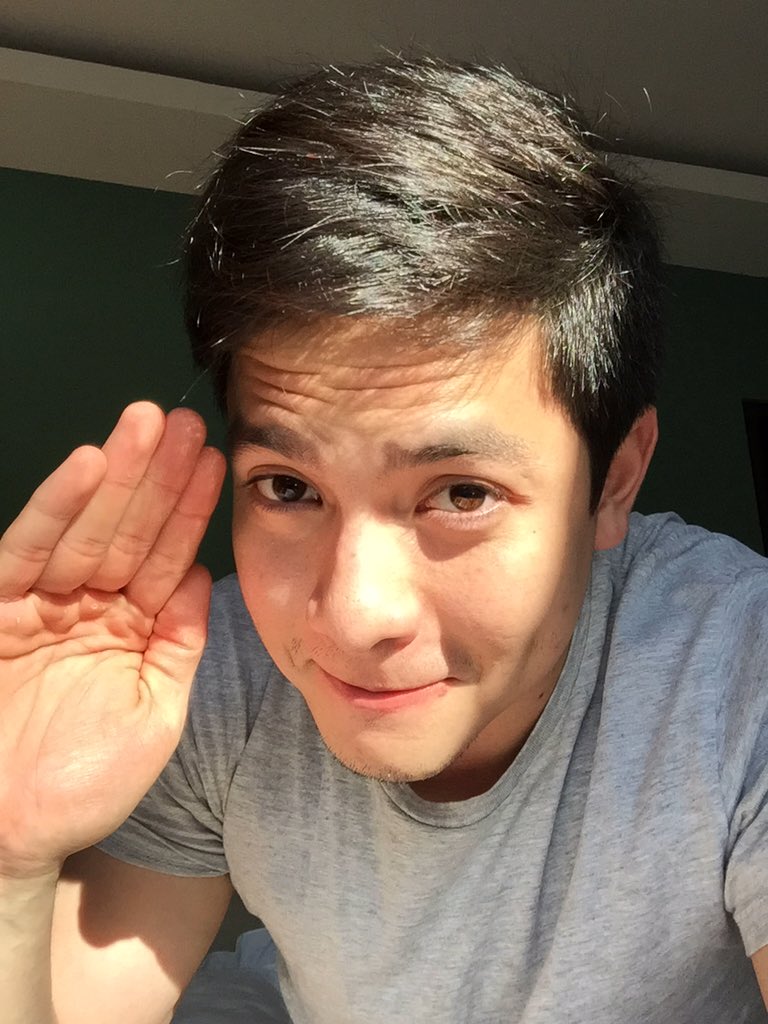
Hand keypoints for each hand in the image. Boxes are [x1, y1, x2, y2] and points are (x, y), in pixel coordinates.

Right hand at [0, 403, 225, 878]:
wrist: (16, 836)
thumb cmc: (87, 785)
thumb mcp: (157, 711)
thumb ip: (180, 643)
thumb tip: (206, 578)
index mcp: (133, 628)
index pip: (169, 556)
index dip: (191, 510)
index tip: (218, 461)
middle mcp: (90, 607)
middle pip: (131, 529)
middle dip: (159, 476)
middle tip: (186, 422)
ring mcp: (45, 606)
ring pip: (87, 528)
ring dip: (118, 476)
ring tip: (148, 425)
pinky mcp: (1, 610)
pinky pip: (28, 551)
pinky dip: (57, 509)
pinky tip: (87, 466)